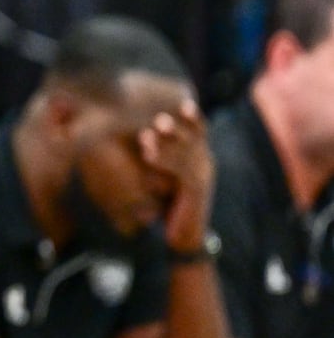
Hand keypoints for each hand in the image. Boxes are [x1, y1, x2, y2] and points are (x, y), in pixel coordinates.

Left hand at [138, 99, 213, 252]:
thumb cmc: (165, 202)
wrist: (180, 236)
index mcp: (196, 153)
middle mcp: (204, 160)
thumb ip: (151, 151)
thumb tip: (133, 130)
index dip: (189, 115)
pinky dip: (165, 160)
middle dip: (176, 126)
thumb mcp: (157, 172)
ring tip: (146, 136)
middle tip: (157, 117)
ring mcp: (204, 174)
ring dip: (166, 142)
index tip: (179, 101)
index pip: (196, 128)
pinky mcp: (197, 189)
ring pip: (187, 151)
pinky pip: (182, 171)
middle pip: (193, 136)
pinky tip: (147, 155)